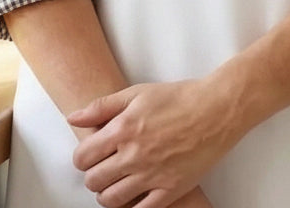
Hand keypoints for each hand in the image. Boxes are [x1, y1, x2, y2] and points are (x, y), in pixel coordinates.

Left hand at [67, 78, 246, 207]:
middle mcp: (134, 154)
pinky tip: (135, 196)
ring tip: (117, 183)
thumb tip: (73, 118)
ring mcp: (153, 174)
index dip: (82, 158)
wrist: (216, 110)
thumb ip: (101, 107)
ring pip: (112, 199)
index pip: (82, 157)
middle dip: (93, 176)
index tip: (89, 156)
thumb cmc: (179, 98)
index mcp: (123, 129)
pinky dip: (133, 206)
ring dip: (108, 193)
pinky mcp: (171, 188)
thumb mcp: (136, 93)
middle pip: (94, 181)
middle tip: (103, 169)